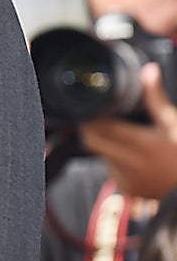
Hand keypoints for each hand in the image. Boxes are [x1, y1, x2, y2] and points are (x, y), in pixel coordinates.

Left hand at [78, 63, 176, 198]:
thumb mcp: (173, 123)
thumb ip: (156, 98)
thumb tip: (149, 71)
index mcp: (141, 144)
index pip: (101, 127)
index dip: (93, 116)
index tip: (93, 109)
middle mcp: (130, 163)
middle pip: (93, 141)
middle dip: (92, 129)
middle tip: (99, 120)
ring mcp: (127, 179)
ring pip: (101, 156)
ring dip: (104, 145)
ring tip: (124, 138)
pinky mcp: (127, 189)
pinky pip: (111, 170)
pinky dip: (115, 160)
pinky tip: (131, 155)